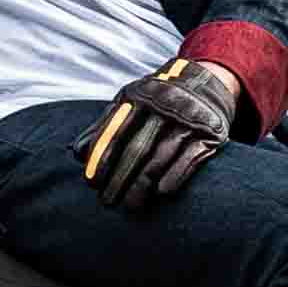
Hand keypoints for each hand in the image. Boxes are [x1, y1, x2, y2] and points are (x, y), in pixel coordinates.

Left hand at [81, 58, 241, 211]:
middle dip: (119, 179)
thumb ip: (105, 124)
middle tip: (107, 202)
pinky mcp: (210, 132)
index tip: (91, 183)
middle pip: (137, 149)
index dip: (102, 159)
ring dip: (143, 185)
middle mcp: (164, 105)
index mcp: (139, 96)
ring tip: (129, 205)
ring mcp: (188, 119)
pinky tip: (160, 193)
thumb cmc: (157, 99)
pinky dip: (174, 176)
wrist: (206, 81)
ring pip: (160, 158)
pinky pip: (189, 159)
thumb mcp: (130, 100)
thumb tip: (77, 154)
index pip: (115, 132)